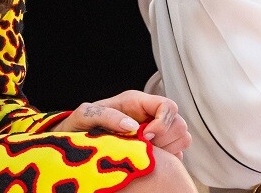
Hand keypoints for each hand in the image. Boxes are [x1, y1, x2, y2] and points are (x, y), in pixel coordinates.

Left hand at [56, 90, 190, 158]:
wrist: (78, 138)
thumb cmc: (81, 125)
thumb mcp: (86, 115)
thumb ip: (106, 116)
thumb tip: (132, 126)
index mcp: (137, 102)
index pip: (167, 106)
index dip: (162, 123)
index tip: (146, 137)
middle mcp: (150, 115)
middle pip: (179, 123)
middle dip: (165, 138)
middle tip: (144, 146)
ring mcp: (156, 131)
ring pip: (182, 138)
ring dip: (168, 148)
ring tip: (145, 152)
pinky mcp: (159, 147)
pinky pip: (178, 153)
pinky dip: (168, 159)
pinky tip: (149, 159)